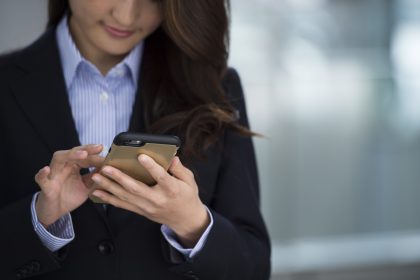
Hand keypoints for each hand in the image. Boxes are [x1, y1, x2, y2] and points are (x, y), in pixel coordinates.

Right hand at [35, 144, 103, 226]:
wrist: (55, 211)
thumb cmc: (70, 195)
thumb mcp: (87, 186)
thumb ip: (96, 177)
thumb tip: (109, 168)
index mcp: (73, 166)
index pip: (85, 157)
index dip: (96, 155)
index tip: (109, 155)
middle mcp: (63, 166)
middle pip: (73, 153)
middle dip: (86, 149)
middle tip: (98, 148)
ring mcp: (53, 175)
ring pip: (59, 159)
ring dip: (70, 155)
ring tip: (82, 154)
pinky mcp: (45, 186)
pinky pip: (41, 179)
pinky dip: (42, 174)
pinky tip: (46, 169)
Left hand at [91, 155, 209, 246]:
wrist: (185, 219)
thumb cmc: (187, 197)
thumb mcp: (189, 181)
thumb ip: (180, 169)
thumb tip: (172, 158)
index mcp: (171, 189)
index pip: (160, 177)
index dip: (151, 166)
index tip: (141, 156)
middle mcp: (157, 199)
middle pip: (136, 188)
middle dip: (119, 177)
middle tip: (106, 168)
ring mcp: (147, 207)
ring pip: (125, 196)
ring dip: (109, 186)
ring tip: (96, 177)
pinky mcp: (141, 211)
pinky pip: (123, 205)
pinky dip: (109, 199)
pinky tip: (98, 192)